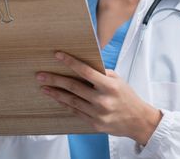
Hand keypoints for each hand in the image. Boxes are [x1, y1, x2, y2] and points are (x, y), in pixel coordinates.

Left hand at [37, 52, 161, 144]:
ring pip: (71, 101)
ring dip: (55, 93)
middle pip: (74, 87)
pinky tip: (56, 98)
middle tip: (41, 75)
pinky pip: (75, 112)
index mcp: (109, 86)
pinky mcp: (94, 123)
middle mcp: (103, 100)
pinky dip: (64, 104)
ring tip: (44, 86)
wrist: (138, 121)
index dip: (70, 62)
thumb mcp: (117, 80)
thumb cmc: (126, 97)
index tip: (57, 55)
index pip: (85, 71)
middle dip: (55, 79)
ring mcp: (98, 113)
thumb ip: (100, 73)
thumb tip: (80, 64)